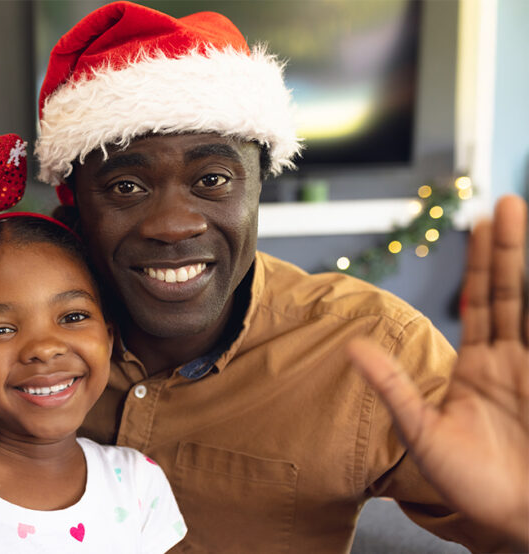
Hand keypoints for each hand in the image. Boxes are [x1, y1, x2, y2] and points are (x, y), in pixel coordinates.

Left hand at [347, 195, 527, 547]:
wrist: (515, 520)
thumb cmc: (468, 486)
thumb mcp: (421, 433)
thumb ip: (393, 388)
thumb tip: (353, 348)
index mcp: (480, 366)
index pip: (481, 300)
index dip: (483, 261)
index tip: (481, 222)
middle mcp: (511, 361)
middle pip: (510, 291)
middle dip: (509, 247)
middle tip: (508, 203)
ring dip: (527, 264)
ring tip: (520, 217)